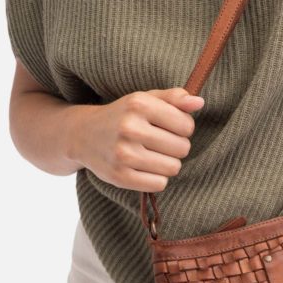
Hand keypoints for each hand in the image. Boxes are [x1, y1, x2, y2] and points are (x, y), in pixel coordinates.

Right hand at [66, 87, 204, 191]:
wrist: (83, 135)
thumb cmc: (123, 115)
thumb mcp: (146, 99)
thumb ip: (175, 98)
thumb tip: (199, 103)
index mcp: (139, 104)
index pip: (187, 125)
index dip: (183, 128)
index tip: (169, 127)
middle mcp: (130, 128)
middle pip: (182, 148)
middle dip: (176, 147)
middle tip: (158, 143)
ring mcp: (123, 154)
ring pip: (173, 168)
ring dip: (167, 163)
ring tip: (151, 155)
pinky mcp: (119, 176)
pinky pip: (159, 184)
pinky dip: (156, 178)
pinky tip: (143, 168)